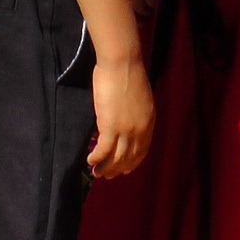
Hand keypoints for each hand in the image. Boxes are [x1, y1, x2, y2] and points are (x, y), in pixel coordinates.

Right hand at [88, 57, 153, 178]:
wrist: (122, 63)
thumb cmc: (129, 73)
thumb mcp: (140, 98)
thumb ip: (136, 114)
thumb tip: (125, 123)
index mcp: (149, 122)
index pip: (142, 150)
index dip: (133, 162)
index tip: (125, 170)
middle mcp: (140, 130)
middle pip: (129, 157)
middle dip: (117, 169)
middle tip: (107, 175)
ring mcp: (126, 130)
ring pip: (116, 157)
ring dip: (106, 168)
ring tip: (96, 173)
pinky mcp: (110, 127)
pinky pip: (103, 150)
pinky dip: (96, 158)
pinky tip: (90, 161)